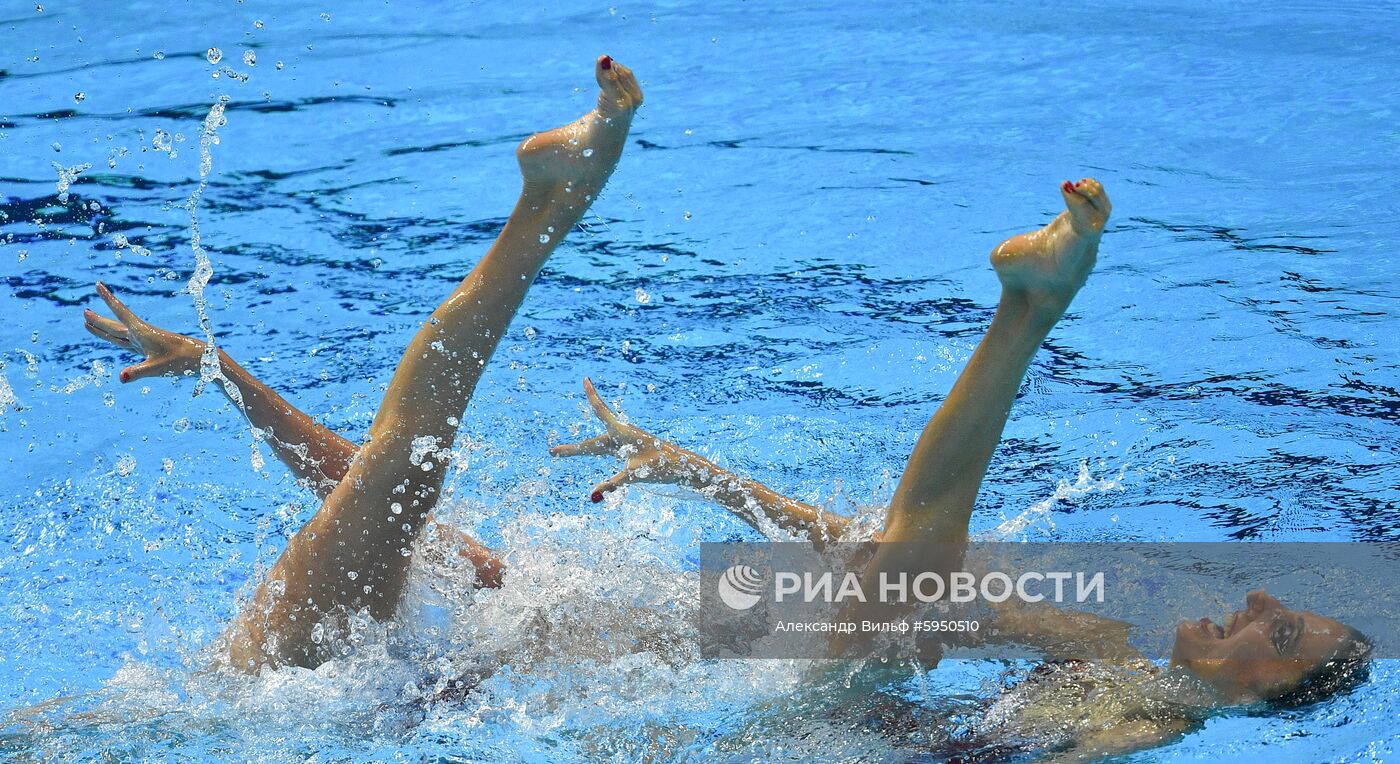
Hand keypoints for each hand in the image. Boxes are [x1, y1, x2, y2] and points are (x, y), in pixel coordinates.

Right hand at [83, 282, 204, 382]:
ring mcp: (143, 341)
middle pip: (114, 326)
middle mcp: (140, 334)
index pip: (120, 312)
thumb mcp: (157, 368)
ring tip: (88, 321)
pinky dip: (114, 337)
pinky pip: (125, 340)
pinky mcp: (147, 348)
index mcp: (141, 332)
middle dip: (99, 319)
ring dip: (103, 327)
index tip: (98, 284)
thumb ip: (137, 372)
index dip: (108, 299)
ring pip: (118, 333)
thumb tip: (120, 378)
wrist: (197, 359)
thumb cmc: (179, 361)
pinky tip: (114, 336)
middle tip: (84, 311)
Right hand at [550, 378, 703, 501]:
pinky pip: (609, 450)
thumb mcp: (635, 476)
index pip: (601, 412)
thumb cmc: (661, 467)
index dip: (592, 396)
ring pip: (598, 447)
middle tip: (552, 452)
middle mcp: (622, 436)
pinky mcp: (631, 450)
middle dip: (571, 450)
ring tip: (562, 453)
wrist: (681, 466)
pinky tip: (596, 452)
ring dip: (581, 451)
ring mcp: (626, 443)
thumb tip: (593, 494)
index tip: (585, 379)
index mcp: (622, 434)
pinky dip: (597, 452)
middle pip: (591, 444)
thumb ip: (612, 484)